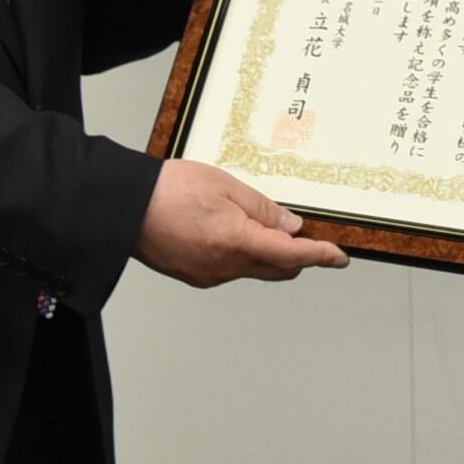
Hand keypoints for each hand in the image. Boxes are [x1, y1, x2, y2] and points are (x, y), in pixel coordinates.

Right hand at [133, 159, 347, 286]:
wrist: (126, 208)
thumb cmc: (169, 191)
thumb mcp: (225, 186)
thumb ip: (262, 209)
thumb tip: (290, 226)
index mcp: (235, 242)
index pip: (291, 255)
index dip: (319, 256)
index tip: (338, 257)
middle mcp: (224, 267)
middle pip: (277, 269)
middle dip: (295, 256)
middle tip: (303, 234)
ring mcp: (209, 275)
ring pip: (253, 269)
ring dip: (264, 252)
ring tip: (248, 219)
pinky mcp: (196, 277)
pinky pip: (230, 269)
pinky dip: (240, 254)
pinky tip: (226, 230)